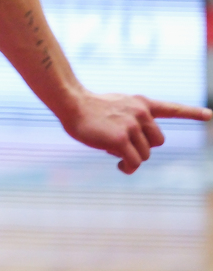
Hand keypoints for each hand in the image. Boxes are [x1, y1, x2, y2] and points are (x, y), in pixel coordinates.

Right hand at [59, 90, 210, 173]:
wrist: (71, 103)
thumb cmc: (89, 108)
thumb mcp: (117, 106)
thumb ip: (132, 119)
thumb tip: (134, 148)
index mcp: (141, 103)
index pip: (172, 109)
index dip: (192, 113)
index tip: (210, 115)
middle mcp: (141, 113)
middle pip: (157, 142)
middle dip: (143, 148)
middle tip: (124, 147)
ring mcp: (132, 126)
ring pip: (145, 154)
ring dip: (132, 157)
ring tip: (114, 151)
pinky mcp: (121, 139)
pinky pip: (133, 162)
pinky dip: (127, 167)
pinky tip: (118, 164)